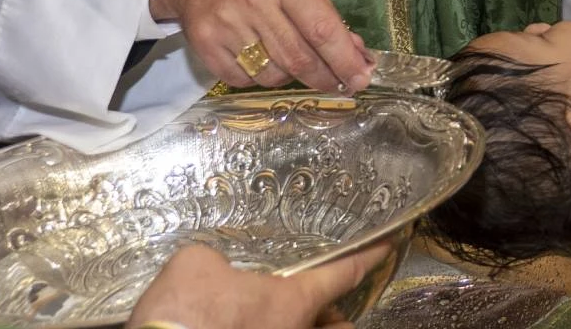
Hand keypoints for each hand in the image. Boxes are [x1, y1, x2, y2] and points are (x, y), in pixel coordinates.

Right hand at [128, 240, 393, 328]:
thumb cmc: (185, 309)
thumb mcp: (197, 263)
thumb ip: (219, 261)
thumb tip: (216, 268)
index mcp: (291, 302)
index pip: (342, 275)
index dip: (367, 258)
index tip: (385, 248)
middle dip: (335, 320)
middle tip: (320, 308)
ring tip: (287, 320)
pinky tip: (248, 323)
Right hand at [150, 0, 373, 92]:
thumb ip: (325, 11)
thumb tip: (356, 53)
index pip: (320, 30)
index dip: (344, 60)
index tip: (362, 78)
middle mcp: (253, 2)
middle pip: (298, 59)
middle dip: (326, 77)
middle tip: (341, 84)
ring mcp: (225, 26)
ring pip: (272, 75)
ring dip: (292, 76)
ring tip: (292, 57)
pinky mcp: (204, 44)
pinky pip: (243, 80)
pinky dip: (259, 77)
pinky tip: (261, 56)